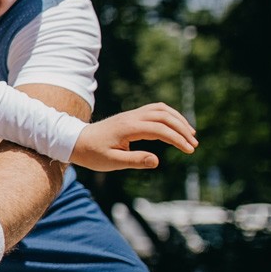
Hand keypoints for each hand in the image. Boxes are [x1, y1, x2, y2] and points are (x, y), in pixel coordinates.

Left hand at [71, 102, 197, 170]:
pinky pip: (154, 110)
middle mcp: (131, 117)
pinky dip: (169, 116)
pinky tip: (176, 127)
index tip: (189, 151)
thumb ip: (135, 161)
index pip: (159, 129)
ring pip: (161, 109)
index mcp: (128, 128)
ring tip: (190, 135)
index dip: (177, 139)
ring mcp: (131, 114)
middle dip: (182, 129)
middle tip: (193, 145)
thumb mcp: (112, 162)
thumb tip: (157, 160)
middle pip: (164, 116)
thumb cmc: (93, 154)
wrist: (77, 141)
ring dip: (178, 120)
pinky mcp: (131, 116)